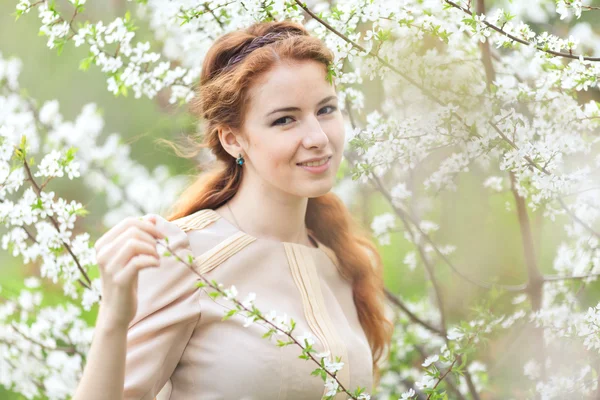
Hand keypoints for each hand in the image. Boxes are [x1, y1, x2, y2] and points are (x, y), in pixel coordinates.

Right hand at [94, 214, 165, 329]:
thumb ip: (139, 236)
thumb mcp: (131, 255)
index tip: (160, 235)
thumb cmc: (126, 279)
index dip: (148, 225)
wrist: (116, 310)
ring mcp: (109, 267)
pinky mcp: (119, 280)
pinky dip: (152, 261)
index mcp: (103, 244)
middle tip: (158, 250)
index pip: (128, 222)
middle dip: (152, 237)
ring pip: (135, 244)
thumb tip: (153, 217)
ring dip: (152, 249)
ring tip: (156, 258)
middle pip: (133, 231)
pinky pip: (139, 262)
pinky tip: (156, 265)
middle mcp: (102, 253)